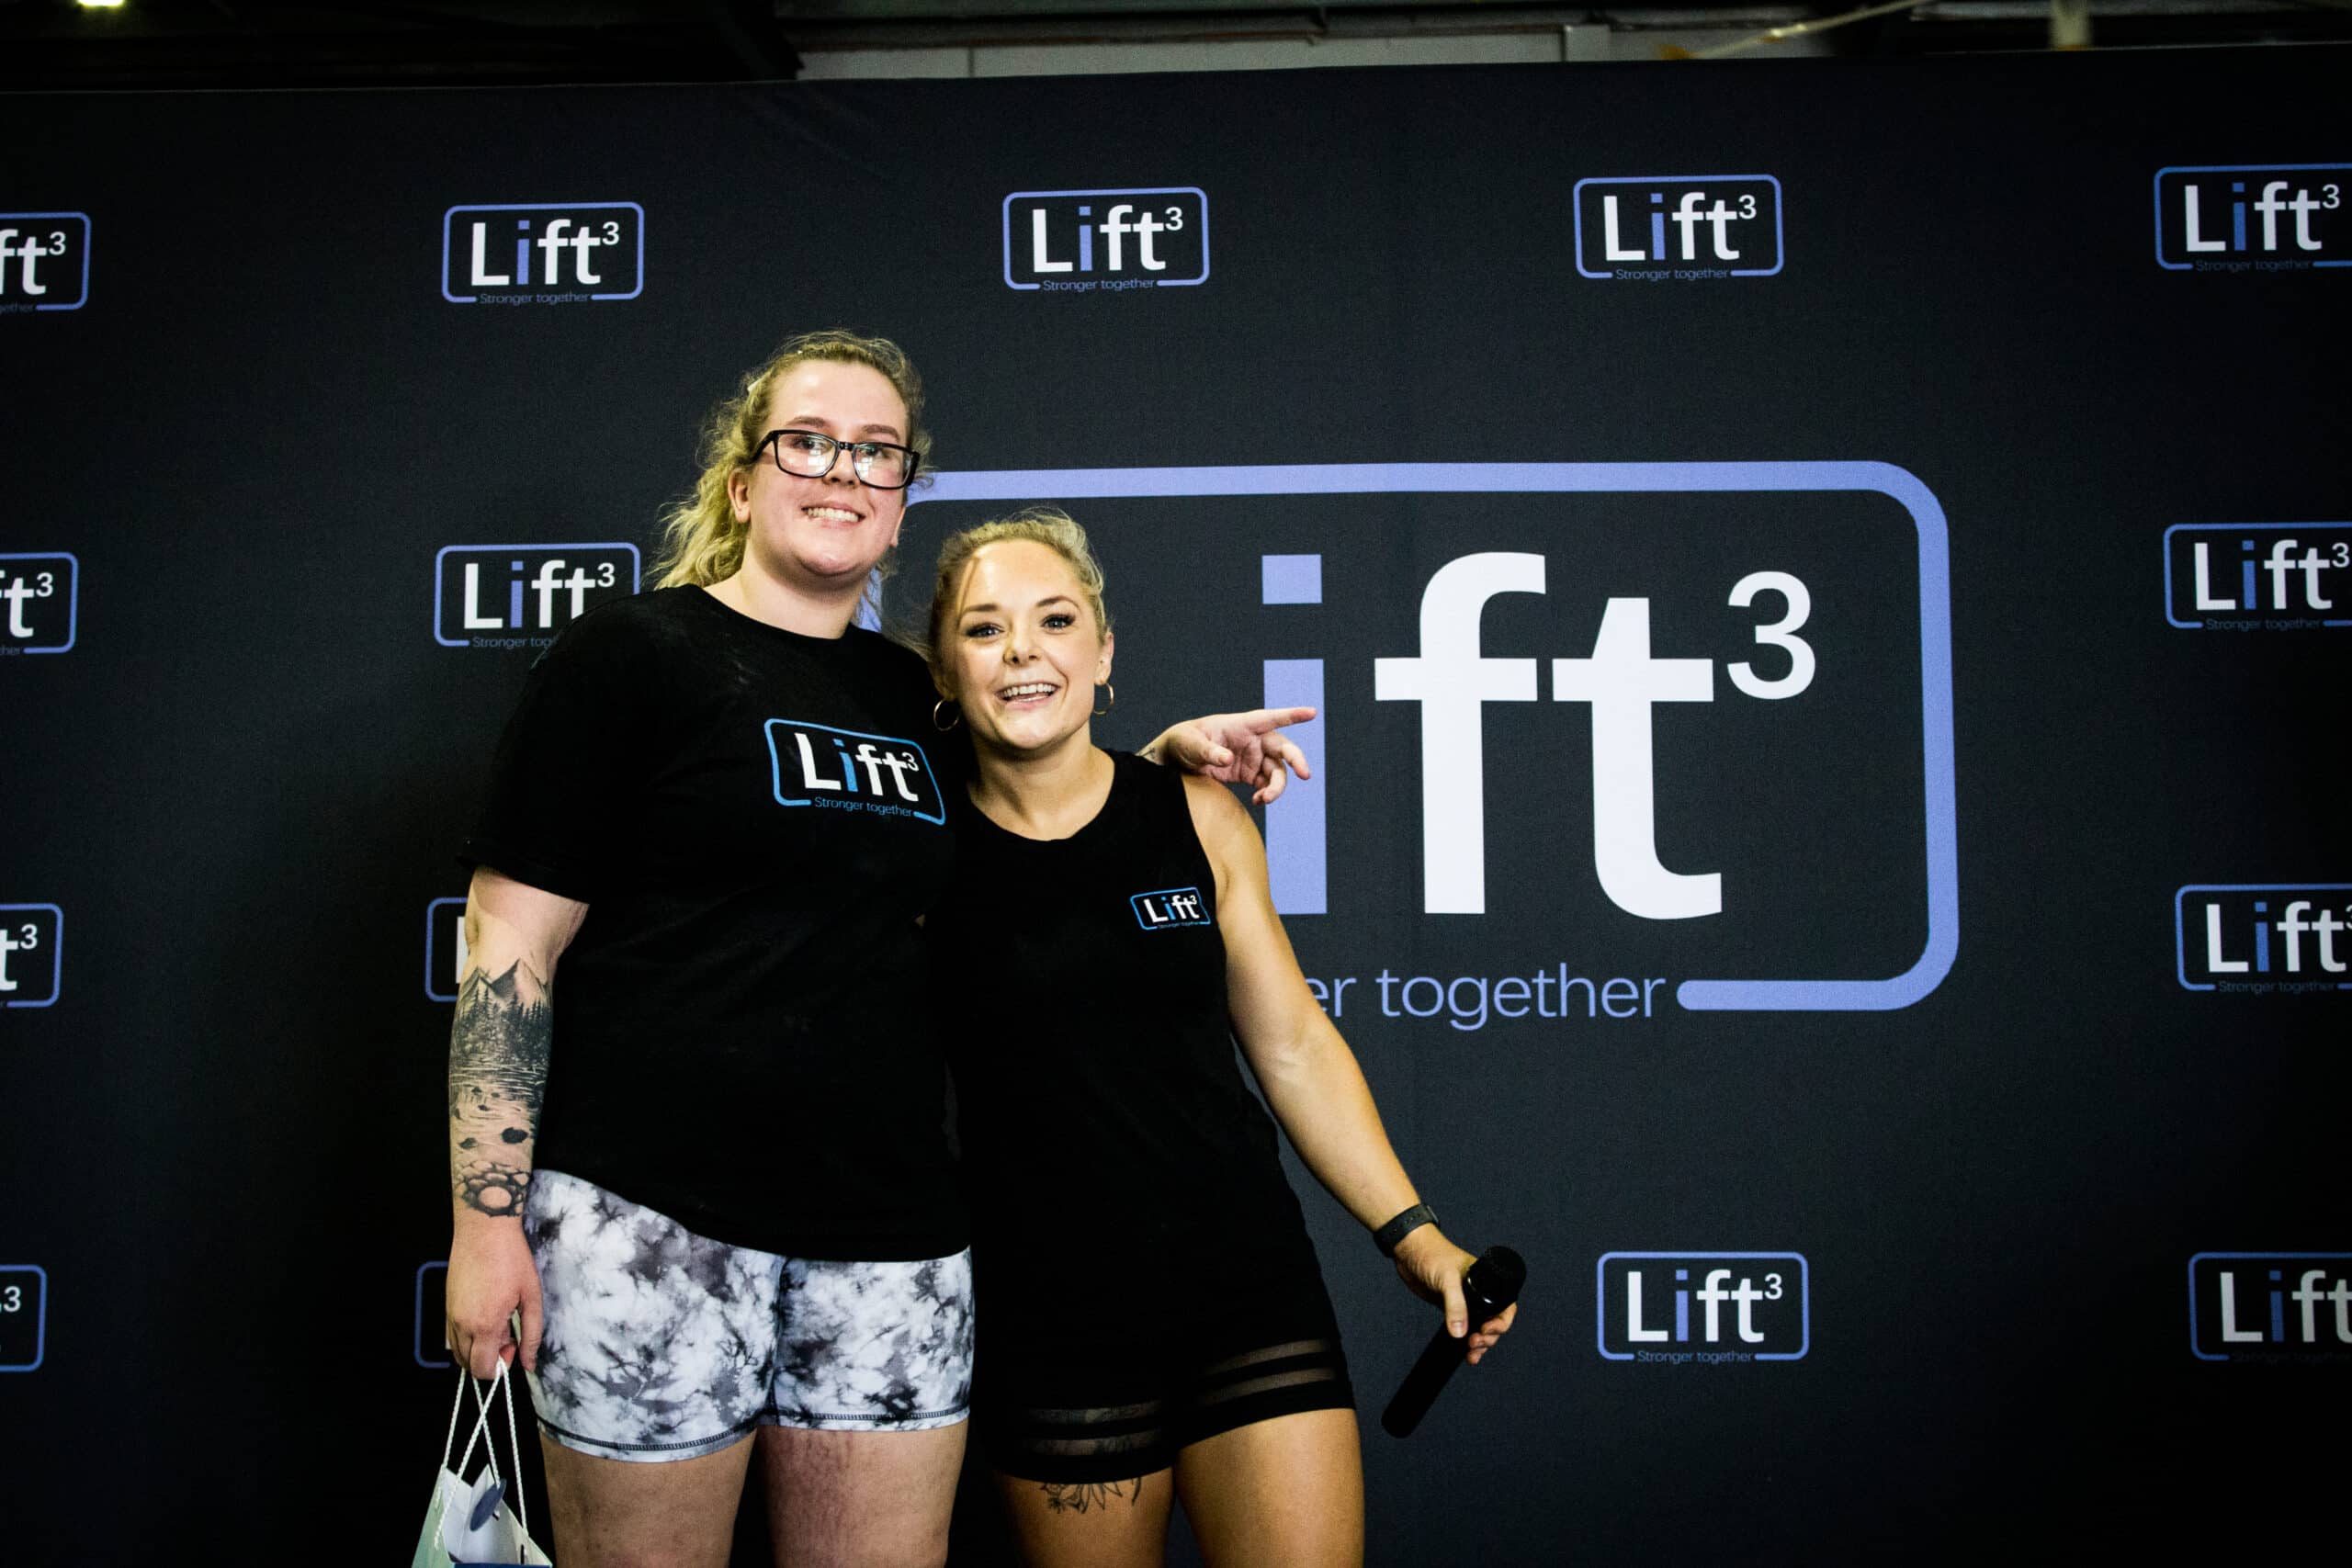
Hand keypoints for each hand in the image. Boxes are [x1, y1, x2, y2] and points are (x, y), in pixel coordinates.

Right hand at [445, 1218, 543, 1377]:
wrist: (484, 1230)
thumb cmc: (511, 1259)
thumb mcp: (531, 1297)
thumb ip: (532, 1334)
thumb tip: (529, 1364)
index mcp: (484, 1325)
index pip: (482, 1370)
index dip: (500, 1367)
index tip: (513, 1345)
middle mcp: (461, 1324)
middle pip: (467, 1365)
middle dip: (488, 1358)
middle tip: (507, 1333)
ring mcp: (450, 1314)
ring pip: (457, 1352)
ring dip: (476, 1348)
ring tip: (496, 1323)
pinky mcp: (446, 1305)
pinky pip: (451, 1335)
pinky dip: (466, 1337)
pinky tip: (483, 1316)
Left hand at [1146, 707, 1315, 804]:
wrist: (1176, 759)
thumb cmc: (1184, 742)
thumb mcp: (1191, 744)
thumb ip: (1209, 751)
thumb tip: (1228, 759)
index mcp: (1241, 725)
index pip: (1270, 718)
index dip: (1291, 715)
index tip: (1312, 713)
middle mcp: (1253, 740)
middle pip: (1282, 748)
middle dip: (1296, 760)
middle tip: (1305, 775)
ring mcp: (1253, 757)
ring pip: (1277, 771)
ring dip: (1277, 786)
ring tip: (1264, 800)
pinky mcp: (1249, 774)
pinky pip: (1266, 784)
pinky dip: (1266, 794)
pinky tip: (1257, 801)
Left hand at [1392, 1227, 1517, 1365]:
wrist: (1409, 1252)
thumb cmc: (1432, 1254)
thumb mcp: (1447, 1279)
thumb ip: (1455, 1305)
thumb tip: (1460, 1332)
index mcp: (1486, 1281)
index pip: (1505, 1306)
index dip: (1501, 1322)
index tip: (1487, 1331)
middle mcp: (1478, 1292)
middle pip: (1495, 1322)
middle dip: (1489, 1337)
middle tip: (1474, 1343)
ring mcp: (1465, 1302)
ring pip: (1481, 1328)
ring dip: (1480, 1344)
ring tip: (1471, 1354)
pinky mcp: (1451, 1308)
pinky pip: (1465, 1328)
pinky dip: (1466, 1342)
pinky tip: (1465, 1352)